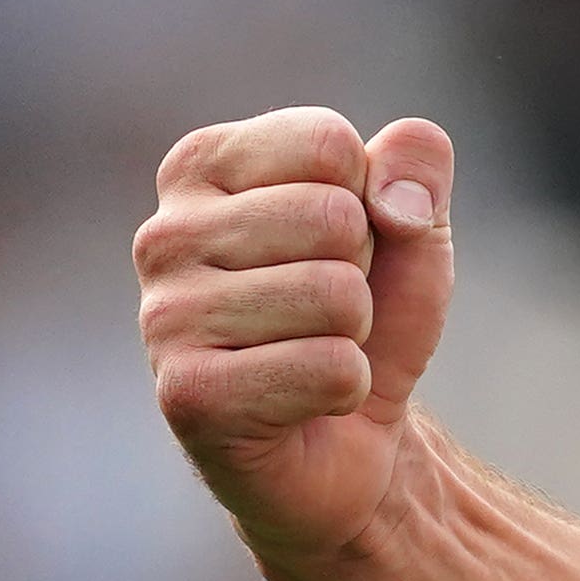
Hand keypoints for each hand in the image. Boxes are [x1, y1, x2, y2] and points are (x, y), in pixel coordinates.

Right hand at [136, 108, 458, 572]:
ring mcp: (165, 317)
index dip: (370, 201)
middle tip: (329, 311)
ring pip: (334, 294)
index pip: (328, 145)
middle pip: (332, 217)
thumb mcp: (413, 221)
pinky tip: (305, 401)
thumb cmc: (365, 313)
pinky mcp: (188, 396)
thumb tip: (395, 200)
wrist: (351, 436)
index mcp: (202, 168)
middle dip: (362, 272)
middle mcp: (163, 235)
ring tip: (313, 351)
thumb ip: (416, 161)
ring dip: (354, 334)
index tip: (342, 245)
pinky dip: (346, 387)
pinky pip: (328, 368)